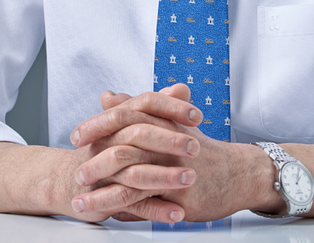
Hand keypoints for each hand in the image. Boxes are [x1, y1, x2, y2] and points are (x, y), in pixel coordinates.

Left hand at [69, 85, 272, 222]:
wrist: (238, 172)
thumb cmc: (200, 147)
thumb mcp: (170, 121)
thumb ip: (136, 107)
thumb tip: (106, 96)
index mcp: (162, 120)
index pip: (124, 116)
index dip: (97, 125)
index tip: (76, 135)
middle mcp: (167, 141)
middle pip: (124, 146)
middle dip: (95, 161)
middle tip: (76, 173)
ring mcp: (173, 168)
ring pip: (131, 179)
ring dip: (102, 193)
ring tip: (80, 202)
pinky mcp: (181, 195)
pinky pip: (148, 203)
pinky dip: (125, 209)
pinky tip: (108, 216)